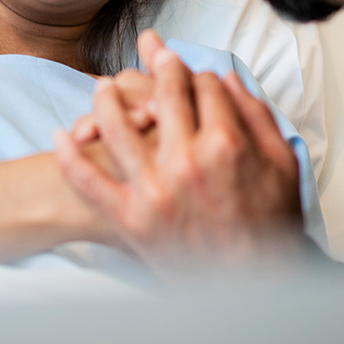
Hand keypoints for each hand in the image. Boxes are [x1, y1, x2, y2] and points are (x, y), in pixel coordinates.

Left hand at [52, 34, 302, 271]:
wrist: (255, 286)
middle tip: (150, 57)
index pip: (202, 86)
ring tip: (102, 88)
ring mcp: (154, 189)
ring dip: (106, 98)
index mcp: (226, 144)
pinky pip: (88, 181)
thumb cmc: (272, 225)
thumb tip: (227, 78)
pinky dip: (69, 156)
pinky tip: (60, 135)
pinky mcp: (130, 218)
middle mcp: (186, 161)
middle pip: (161, 95)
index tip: (188, 68)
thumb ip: (255, 116)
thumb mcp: (282, 163)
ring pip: (116, 125)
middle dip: (157, 69)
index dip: (196, 72)